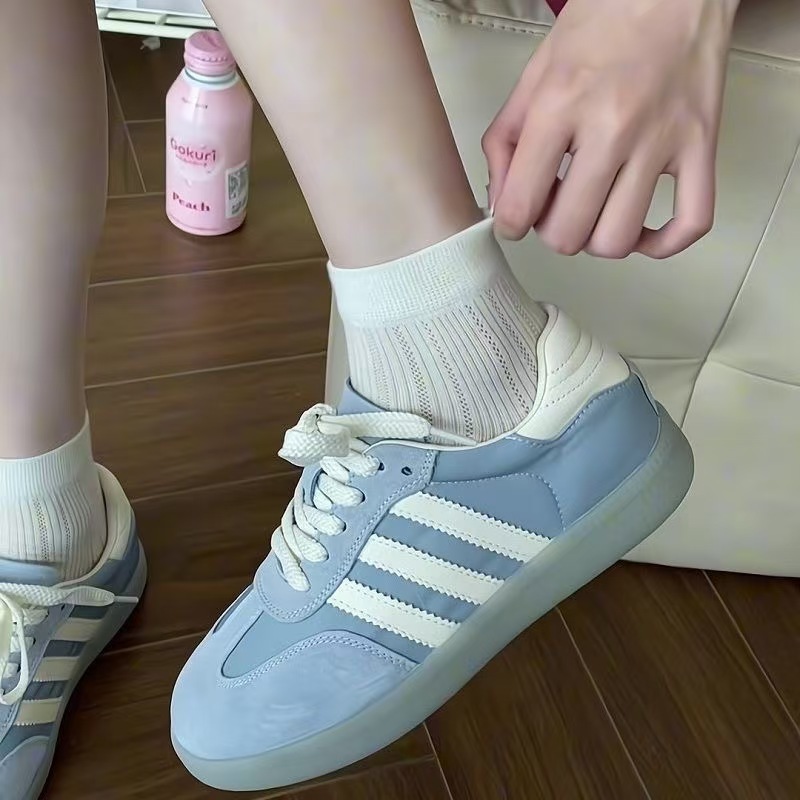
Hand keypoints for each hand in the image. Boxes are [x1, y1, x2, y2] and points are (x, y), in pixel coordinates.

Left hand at [482, 0, 737, 258]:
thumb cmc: (604, 24)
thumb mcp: (533, 75)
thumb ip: (505, 142)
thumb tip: (500, 202)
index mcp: (560, 105)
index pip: (521, 205)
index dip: (511, 225)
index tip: (517, 218)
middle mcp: (612, 126)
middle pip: (569, 234)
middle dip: (553, 232)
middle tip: (557, 208)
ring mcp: (662, 140)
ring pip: (618, 239)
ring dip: (598, 239)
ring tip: (595, 211)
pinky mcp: (702, 146)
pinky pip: (691, 223)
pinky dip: (662, 244)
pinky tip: (642, 232)